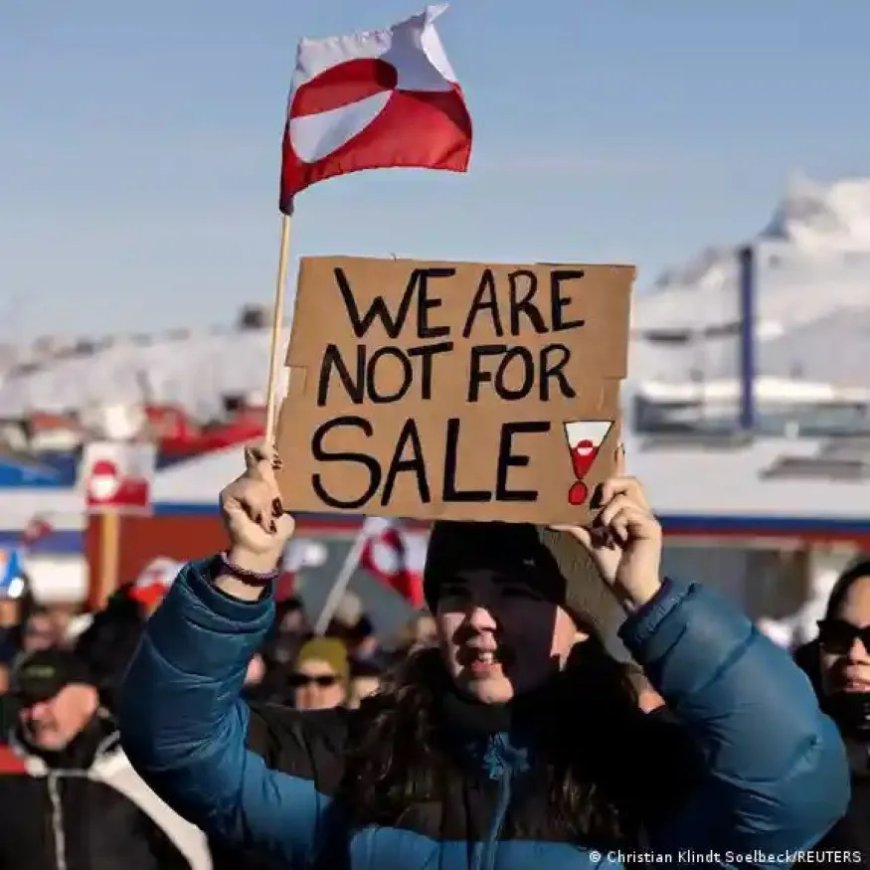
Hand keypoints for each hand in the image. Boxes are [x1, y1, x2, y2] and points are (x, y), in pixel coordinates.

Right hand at [219, 443, 294, 573]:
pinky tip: (254, 518)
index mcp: (263, 475)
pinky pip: (247, 491)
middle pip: (261, 462)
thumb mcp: (282, 501)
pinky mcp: (227, 495)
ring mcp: (235, 485)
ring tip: (264, 517)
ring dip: (266, 502)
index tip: (278, 461)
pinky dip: (257, 507)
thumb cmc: (276, 527)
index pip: (259, 449)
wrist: (264, 548)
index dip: (265, 448)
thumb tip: (266, 464)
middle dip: (272, 486)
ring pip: (257, 481)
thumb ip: (275, 483)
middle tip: (274, 506)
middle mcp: (247, 476)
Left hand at [551, 450, 661, 611]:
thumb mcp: (590, 542)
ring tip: (603, 527)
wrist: (628, 589)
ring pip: (627, 494)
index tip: (615, 444)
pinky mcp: (651, 526)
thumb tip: (551, 519)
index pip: (624, 482)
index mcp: (627, 512)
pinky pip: (629, 510)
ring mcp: (646, 518)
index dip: (620, 464)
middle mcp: (639, 511)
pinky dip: (616, 520)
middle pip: (630, 480)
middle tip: (598, 499)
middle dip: (611, 483)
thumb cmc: (612, 566)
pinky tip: (614, 536)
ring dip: (609, 509)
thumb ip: (576, 526)